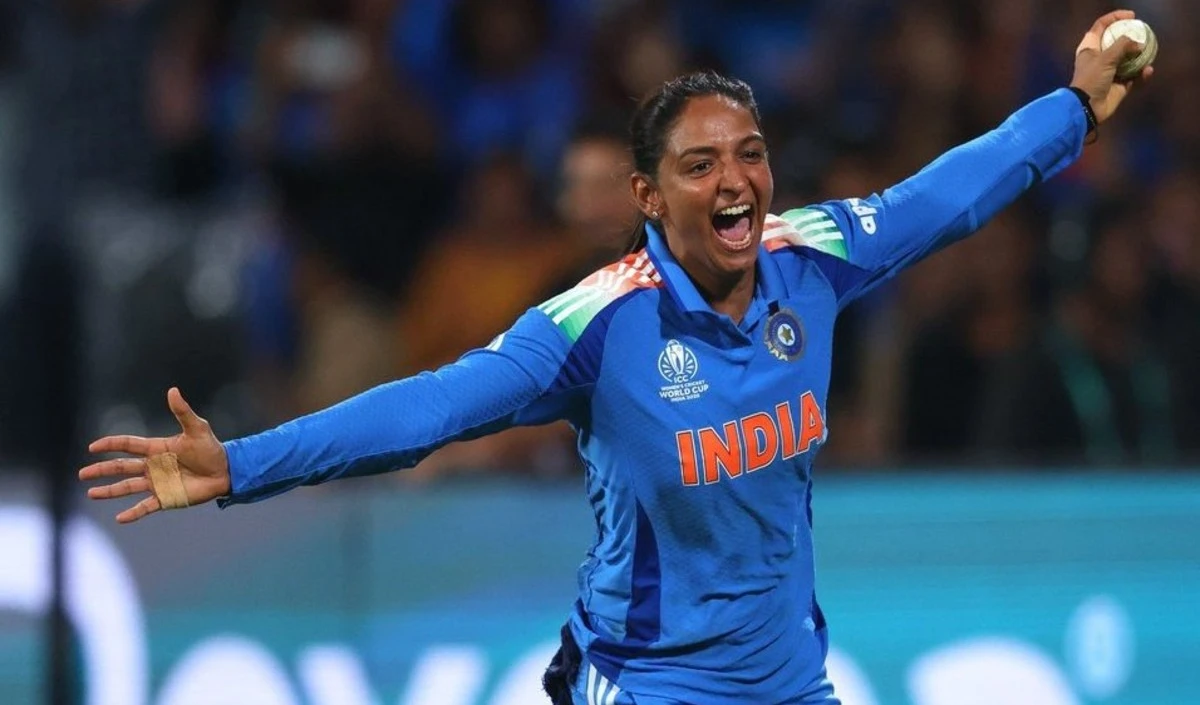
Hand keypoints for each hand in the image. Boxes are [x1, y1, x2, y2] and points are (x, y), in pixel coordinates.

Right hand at [79, 387, 230, 523]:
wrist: (226, 471)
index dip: (110, 445)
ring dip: (109, 491)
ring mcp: (158, 483)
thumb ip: (182, 412)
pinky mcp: (166, 498)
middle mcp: (153, 466)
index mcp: (157, 449)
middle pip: (122, 467)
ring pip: (128, 487)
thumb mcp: (197, 429)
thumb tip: (172, 391)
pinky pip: (145, 506)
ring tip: (91, 493)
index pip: (128, 445)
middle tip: (82, 473)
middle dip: (102, 470)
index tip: (92, 447)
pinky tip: (119, 518)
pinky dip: (133, 513)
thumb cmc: (211, 449)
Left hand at [1071, 10, 1153, 124]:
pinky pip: (1134, 76)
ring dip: (1139, 56)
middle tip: (1144, 34)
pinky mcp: (1119, 85)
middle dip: (1131, 37)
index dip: (1115, 18)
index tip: (1131, 16)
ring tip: (1148, 53)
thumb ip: (1122, 46)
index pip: (1101, 27)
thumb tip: (1139, 45)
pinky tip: (1147, 71)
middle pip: (1117, 42)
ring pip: (1128, 59)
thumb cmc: (1091, 79)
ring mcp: (1110, 72)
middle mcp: (1100, 58)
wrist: (1087, 108)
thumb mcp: (1105, 58)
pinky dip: (1141, 73)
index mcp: (1090, 48)